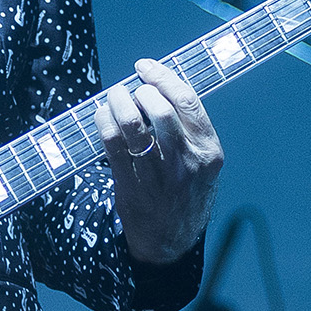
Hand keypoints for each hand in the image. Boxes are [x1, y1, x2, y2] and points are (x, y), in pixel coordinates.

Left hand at [94, 58, 223, 263]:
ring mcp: (158, 177)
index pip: (187, 101)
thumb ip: (188, 129)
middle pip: (160, 110)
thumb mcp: (202, 163)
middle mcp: (187, 162)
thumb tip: (158, 85)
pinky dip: (103, 124)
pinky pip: (112, 147)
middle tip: (128, 90)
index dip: (162, 77)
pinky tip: (102, 117)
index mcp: (209, 150)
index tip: (145, 67)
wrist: (171, 243)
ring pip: (133, 126)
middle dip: (138, 91)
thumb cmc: (185, 193)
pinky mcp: (131, 187)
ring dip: (117, 104)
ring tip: (112, 98)